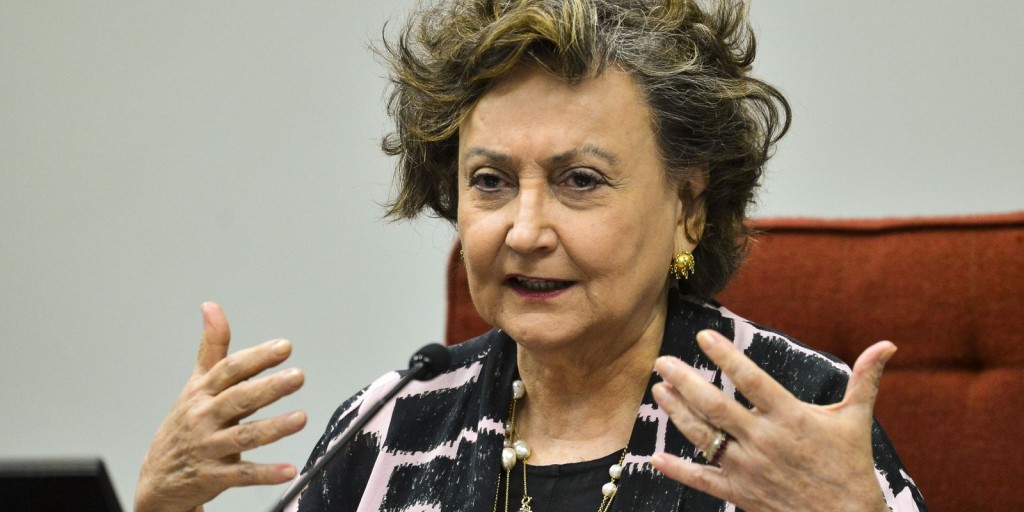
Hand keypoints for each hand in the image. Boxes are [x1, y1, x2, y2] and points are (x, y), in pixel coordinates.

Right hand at [135, 302, 307, 511]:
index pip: (230, 370)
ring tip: (301, 418)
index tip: (284, 347)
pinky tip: (289, 470)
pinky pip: (243, 474)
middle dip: (269, 388)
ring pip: (244, 436)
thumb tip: (211, 307)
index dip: (257, 357)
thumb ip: (211, 347)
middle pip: (239, 399)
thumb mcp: (195, 384)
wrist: (159, 478)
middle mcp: (205, 417)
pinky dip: (266, 473)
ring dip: (274, 428)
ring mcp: (210, 447)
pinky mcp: (215, 476)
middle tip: (298, 376)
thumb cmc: (184, 424)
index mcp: (203, 392)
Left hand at [651, 329, 893, 511]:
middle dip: (686, 382)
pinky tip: (655, 457)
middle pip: (716, 407)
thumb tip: (888, 345)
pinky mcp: (739, 493)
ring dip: (677, 413)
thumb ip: (865, 380)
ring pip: (703, 438)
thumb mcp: (856, 420)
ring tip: (658, 389)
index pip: (751, 380)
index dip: (726, 357)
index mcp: (790, 418)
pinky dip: (678, 470)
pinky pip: (703, 481)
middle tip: (662, 361)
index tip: (703, 336)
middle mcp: (764, 441)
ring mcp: (748, 469)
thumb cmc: (849, 466)